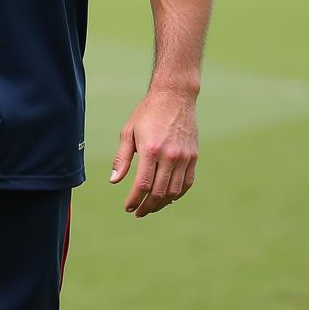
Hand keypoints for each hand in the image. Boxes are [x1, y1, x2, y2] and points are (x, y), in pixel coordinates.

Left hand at [110, 89, 197, 218]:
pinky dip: (177, 194)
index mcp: (151, 150)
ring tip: (151, 207)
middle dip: (146, 206)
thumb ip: (122, 158)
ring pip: (174, 192)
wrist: (174, 97)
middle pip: (159, 193)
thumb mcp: (128, 132)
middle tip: (138, 212)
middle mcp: (169, 156)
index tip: (128, 208)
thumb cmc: (147, 113)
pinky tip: (167, 198)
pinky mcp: (193, 156)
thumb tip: (114, 180)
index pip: (142, 185)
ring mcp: (184, 157)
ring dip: (161, 204)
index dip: (134, 200)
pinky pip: (187, 183)